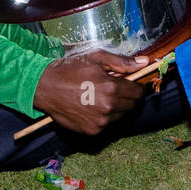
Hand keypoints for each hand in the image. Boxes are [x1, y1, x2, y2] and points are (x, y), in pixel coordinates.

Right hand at [32, 49, 150, 135]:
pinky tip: (91, 106)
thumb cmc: (70, 69)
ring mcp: (100, 122)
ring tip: (99, 96)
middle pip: (131, 105)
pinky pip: (107, 124)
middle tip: (112, 88)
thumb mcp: (96, 58)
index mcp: (112, 88)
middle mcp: (108, 108)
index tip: (128, 83)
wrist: (45, 87)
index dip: (136, 86)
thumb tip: (145, 63)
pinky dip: (104, 116)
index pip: (138, 93)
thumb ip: (122, 62)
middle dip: (126, 96)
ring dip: (116, 107)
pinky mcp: (92, 131)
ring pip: (120, 116)